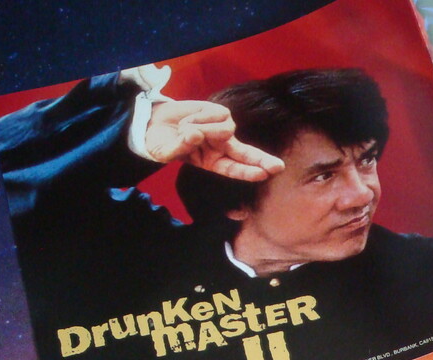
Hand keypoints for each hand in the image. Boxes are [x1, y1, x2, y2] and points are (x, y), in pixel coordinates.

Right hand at [146, 99, 284, 181]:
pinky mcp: (219, 112)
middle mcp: (223, 147)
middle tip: (278, 167)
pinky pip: (215, 114)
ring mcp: (223, 129)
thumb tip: (195, 135)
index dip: (248, 172)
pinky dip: (199, 116)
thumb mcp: (165, 152)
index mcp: (214, 163)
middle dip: (262, 160)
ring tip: (184, 129)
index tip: (263, 174)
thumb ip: (178, 148)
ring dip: (203, 128)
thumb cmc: (161, 142)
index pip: (235, 169)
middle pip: (247, 154)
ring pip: (225, 129)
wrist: (154, 123)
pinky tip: (189, 119)